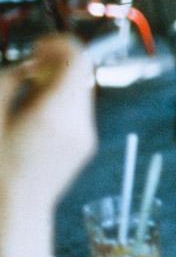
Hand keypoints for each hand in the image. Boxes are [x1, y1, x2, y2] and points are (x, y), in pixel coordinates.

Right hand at [0, 36, 96, 216]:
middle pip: (81, 76)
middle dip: (57, 65)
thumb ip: (8, 83)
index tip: (38, 48)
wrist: (15, 210)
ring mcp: (87, 136)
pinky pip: (79, 112)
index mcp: (54, 115)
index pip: (78, 62)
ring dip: (59, 85)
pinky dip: (62, 103)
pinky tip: (36, 117)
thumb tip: (27, 65)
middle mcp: (79, 123)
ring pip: (81, 93)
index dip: (59, 45)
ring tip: (27, 99)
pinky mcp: (87, 146)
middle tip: (29, 71)